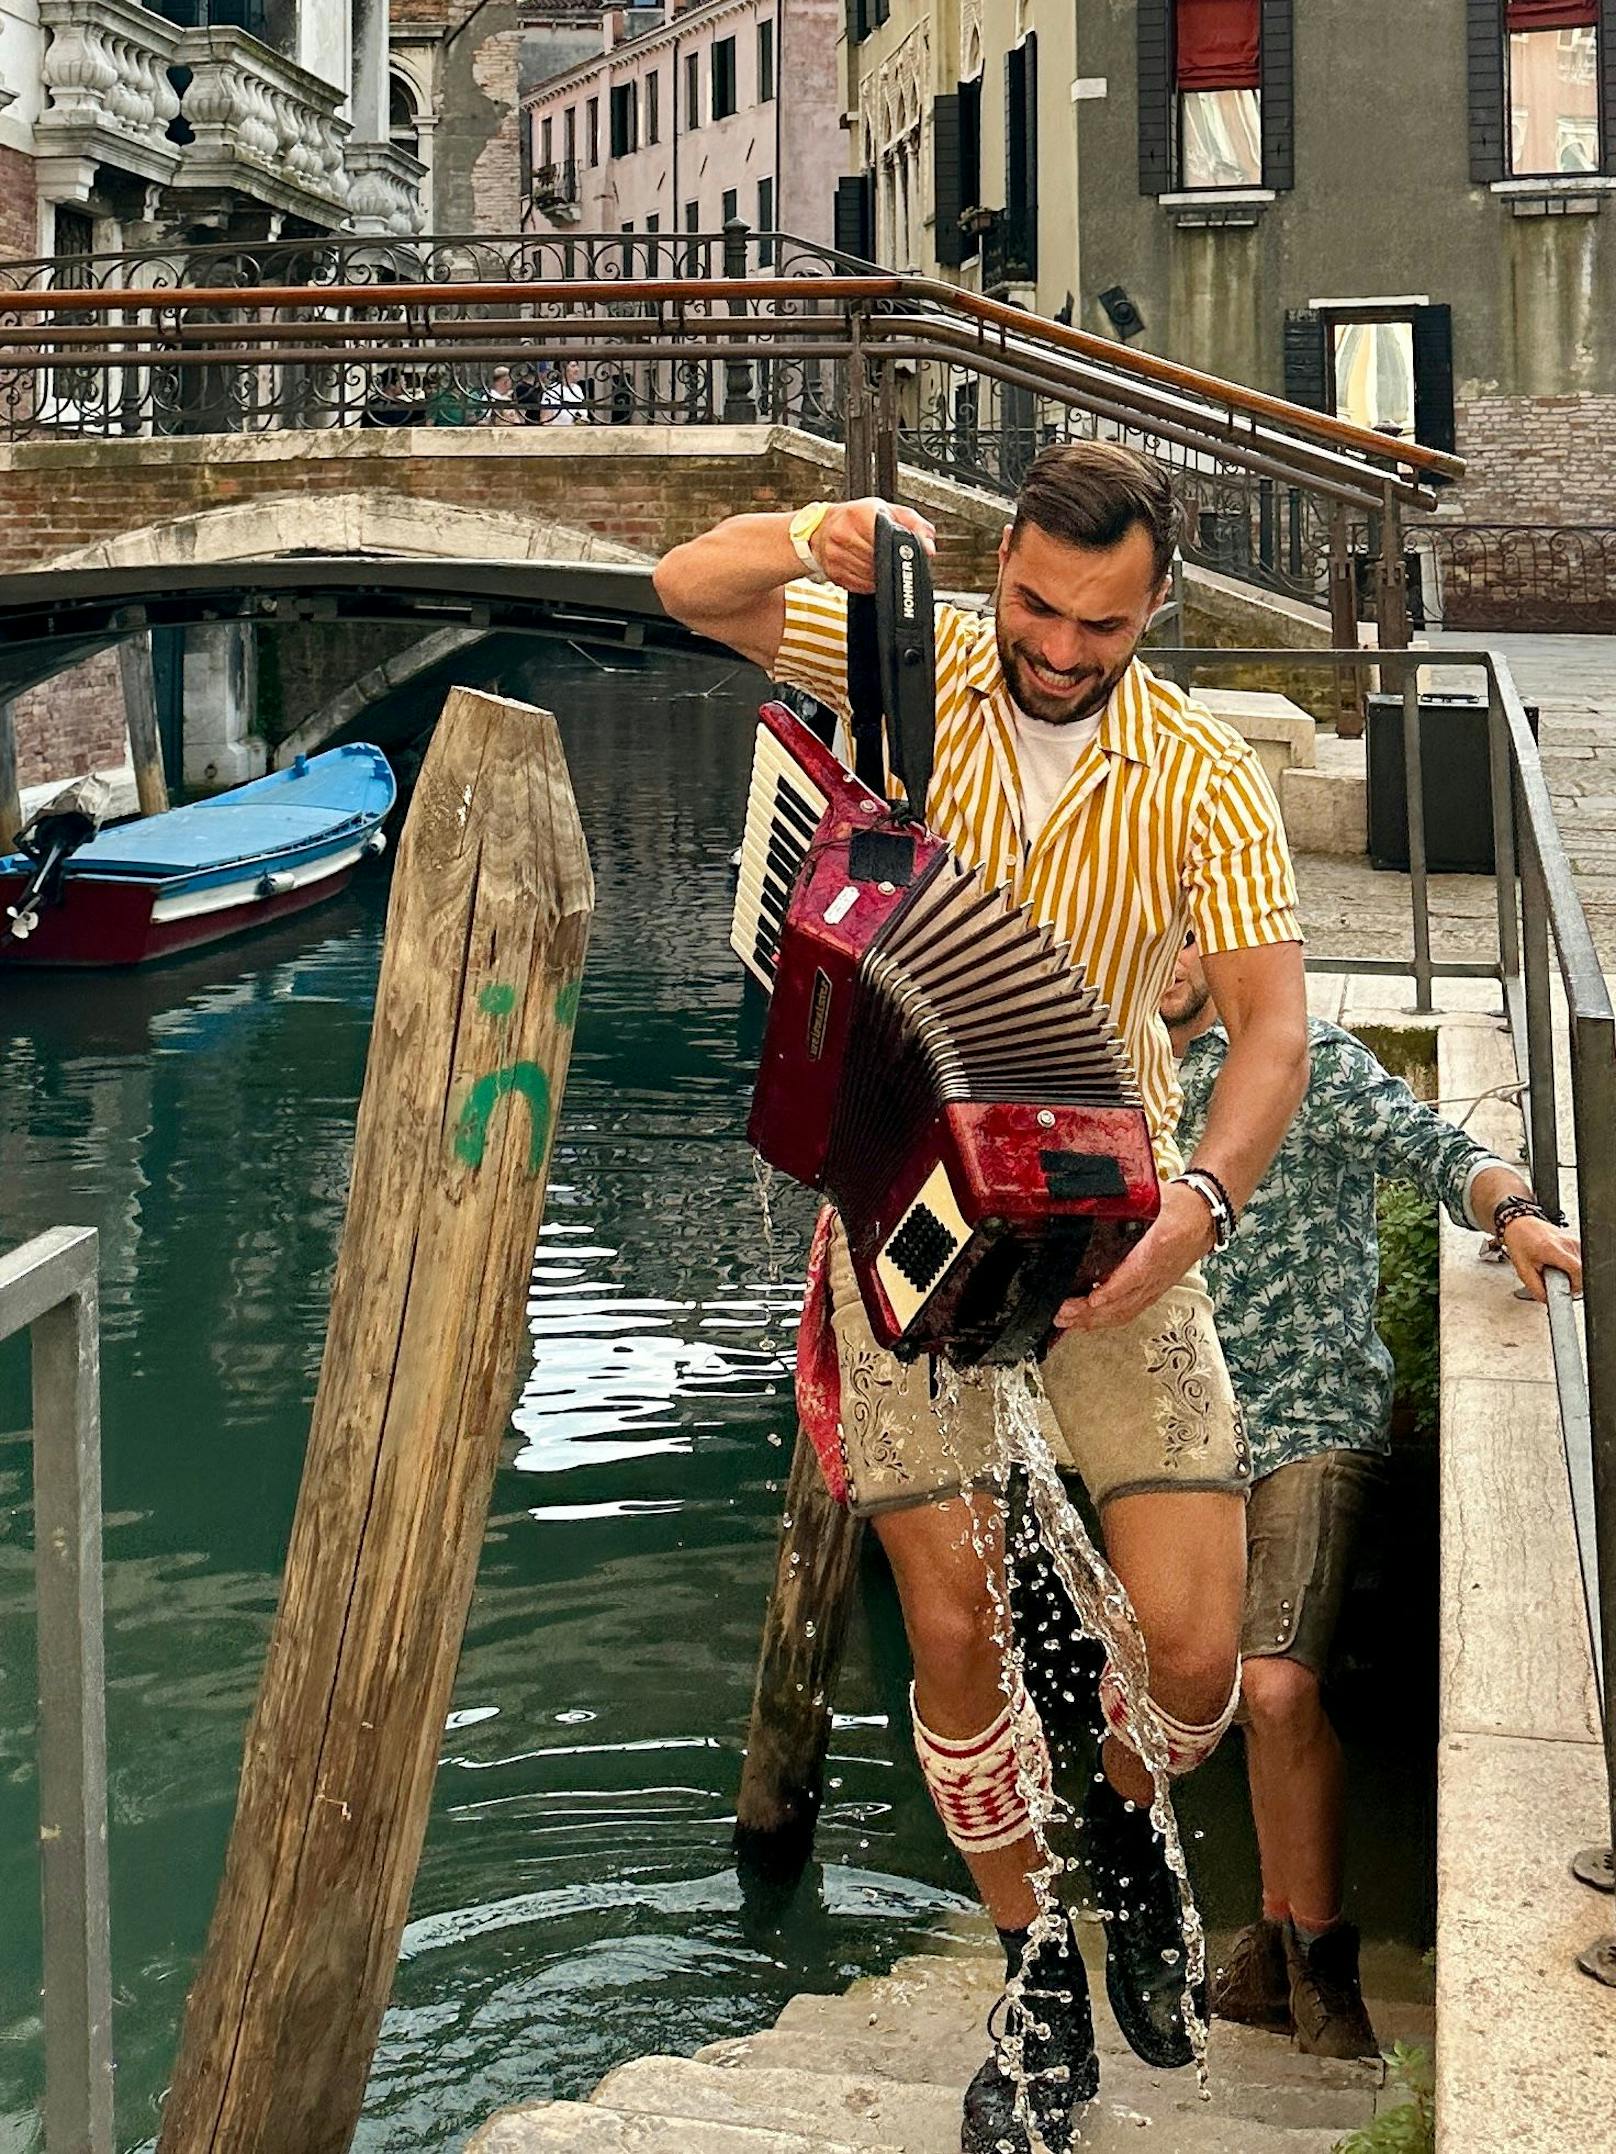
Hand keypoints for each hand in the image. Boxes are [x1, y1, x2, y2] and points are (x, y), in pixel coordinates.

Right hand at [810, 498, 936, 592]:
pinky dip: (869, 582)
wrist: (821, 527)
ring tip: (877, 561)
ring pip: (870, 575)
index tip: (904, 553)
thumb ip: (913, 524)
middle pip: (879, 560)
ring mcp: (835, 555)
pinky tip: (868, 570)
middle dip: (889, 561)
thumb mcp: (887, 510)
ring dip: (880, 574)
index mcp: (858, 515)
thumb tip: (928, 546)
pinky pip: (860, 585)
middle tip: (890, 555)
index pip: (885, 538)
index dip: (897, 549)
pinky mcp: (833, 573)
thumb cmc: (856, 517)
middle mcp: (843, 534)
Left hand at [1054, 1181, 1214, 1333]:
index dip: (1111, 1291)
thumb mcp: (1155, 1195)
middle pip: (1123, 1302)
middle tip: (1062, 1313)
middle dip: (1090, 1313)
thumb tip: (1098, 1192)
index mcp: (1157, 1246)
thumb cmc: (1182, 1206)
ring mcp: (1156, 1285)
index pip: (1133, 1275)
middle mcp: (1156, 1272)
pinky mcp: (1154, 1291)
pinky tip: (1089, 1322)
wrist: (1207, 1218)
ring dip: (1095, 1321)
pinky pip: (1131, 1311)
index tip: (1091, 1299)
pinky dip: (1108, 1320)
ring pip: (1125, 1312)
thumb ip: (1128, 1195)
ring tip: (1067, 1321)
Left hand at [1496, 1215, 1582, 1302]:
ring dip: (1571, 1274)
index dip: (1574, 1285)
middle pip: (1582, 1271)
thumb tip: (1548, 1300)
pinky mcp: (1575, 1241)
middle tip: (1556, 1281)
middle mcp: (1566, 1243)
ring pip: (1582, 1267)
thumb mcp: (1523, 1269)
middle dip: (1571, 1282)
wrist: (1520, 1224)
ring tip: (1556, 1270)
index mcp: (1552, 1249)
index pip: (1576, 1270)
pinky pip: (1580, 1260)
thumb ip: (1536, 1287)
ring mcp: (1573, 1240)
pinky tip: (1559, 1264)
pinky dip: (1572, 1267)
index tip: (1566, 1290)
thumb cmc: (1520, 1242)